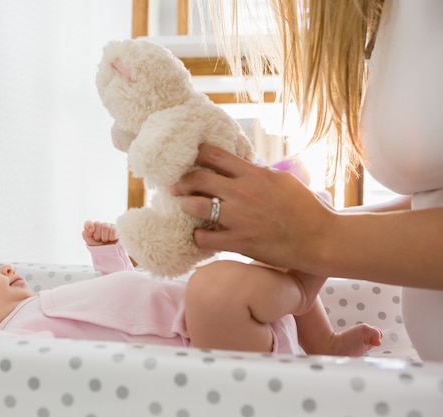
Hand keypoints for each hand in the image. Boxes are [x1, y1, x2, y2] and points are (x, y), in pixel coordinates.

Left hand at [82, 220, 118, 245]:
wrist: (110, 255)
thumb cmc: (100, 248)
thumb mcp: (90, 242)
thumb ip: (86, 234)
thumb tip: (90, 229)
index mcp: (93, 228)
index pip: (88, 222)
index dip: (89, 225)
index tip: (91, 232)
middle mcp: (101, 225)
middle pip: (97, 223)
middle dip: (98, 235)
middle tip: (100, 240)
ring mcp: (110, 226)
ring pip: (105, 226)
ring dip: (105, 237)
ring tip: (106, 240)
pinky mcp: (117, 229)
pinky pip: (113, 230)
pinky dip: (111, 236)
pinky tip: (112, 239)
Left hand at [171, 144, 334, 269]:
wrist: (319, 239)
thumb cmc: (305, 208)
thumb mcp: (282, 180)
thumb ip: (257, 172)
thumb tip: (240, 165)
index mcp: (253, 174)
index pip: (213, 155)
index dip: (195, 156)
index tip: (188, 161)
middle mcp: (242, 193)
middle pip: (198, 178)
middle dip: (182, 181)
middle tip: (176, 187)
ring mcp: (239, 218)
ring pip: (196, 206)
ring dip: (186, 206)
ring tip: (186, 208)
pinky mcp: (239, 242)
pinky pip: (205, 238)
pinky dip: (198, 236)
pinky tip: (200, 235)